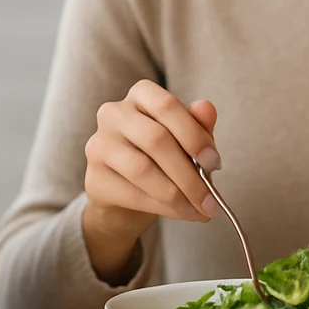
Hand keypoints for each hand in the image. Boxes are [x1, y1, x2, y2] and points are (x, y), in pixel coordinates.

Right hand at [82, 80, 219, 282]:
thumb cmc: (163, 159)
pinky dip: (164, 208)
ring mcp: (99, 144)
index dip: (194, 135)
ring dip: (178, 195)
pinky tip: (182, 213)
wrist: (128, 196)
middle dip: (189, 174)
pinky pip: (133, 194)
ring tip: (200, 210)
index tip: (214, 162)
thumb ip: (198, 125)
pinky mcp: (94, 177)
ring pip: (142, 169)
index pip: (166, 105)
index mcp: (140, 95)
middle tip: (211, 200)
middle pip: (156, 139)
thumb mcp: (186, 141)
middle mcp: (113, 113)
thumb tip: (207, 108)